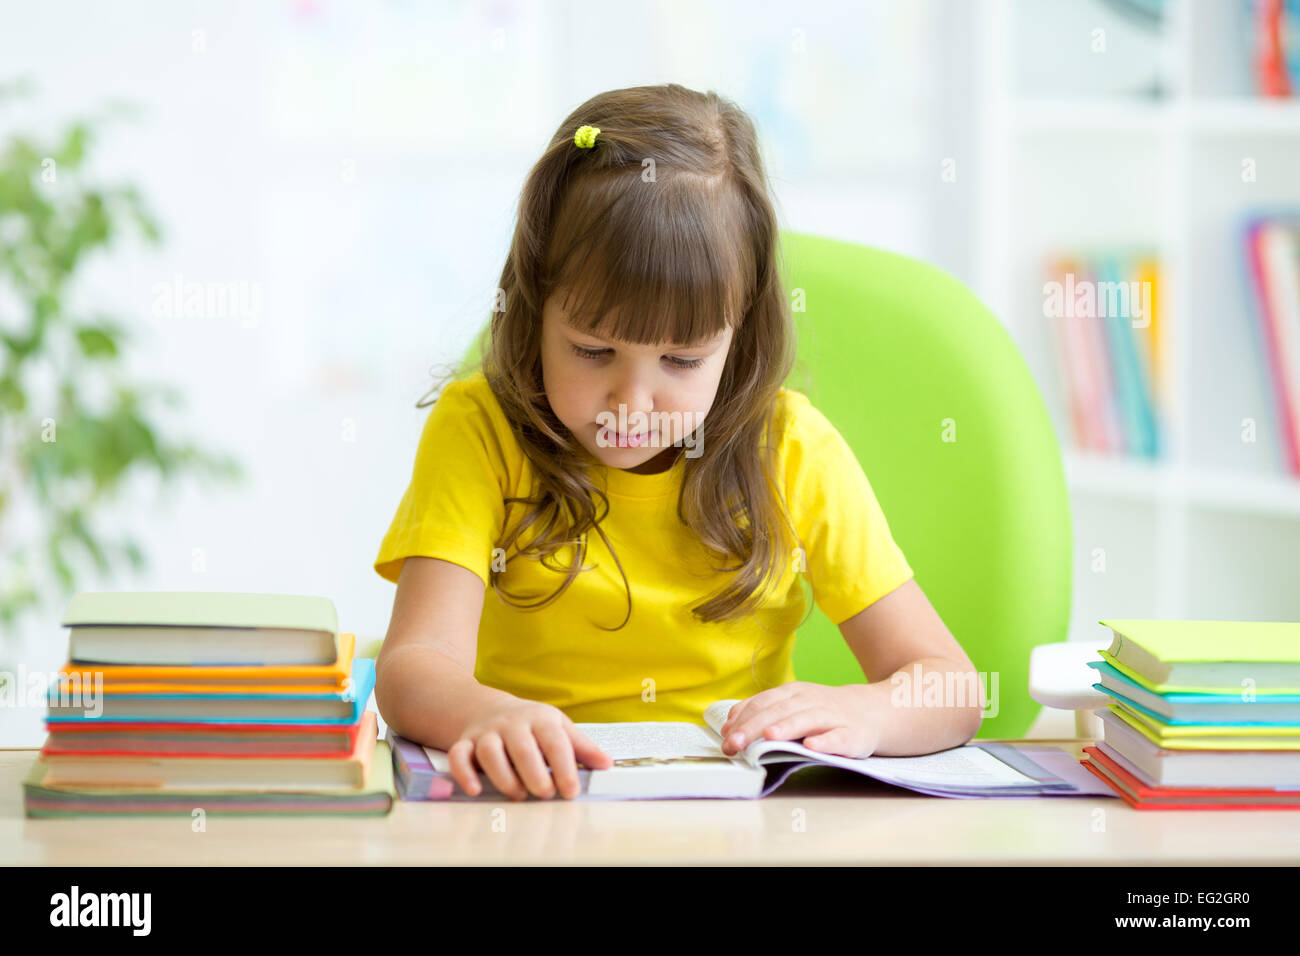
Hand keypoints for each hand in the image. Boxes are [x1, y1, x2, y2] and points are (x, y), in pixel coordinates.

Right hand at [447, 698, 612, 800]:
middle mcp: (512, 723)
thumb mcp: (559, 728)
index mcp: (540, 719)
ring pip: (490, 751)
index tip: (572, 791)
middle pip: (522, 747)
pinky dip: (464, 773)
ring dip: (503, 776)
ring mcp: (486, 732)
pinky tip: (475, 790)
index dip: (564, 767)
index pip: (554, 741)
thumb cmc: (533, 725)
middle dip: (534, 773)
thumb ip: (582, 747)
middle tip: (545, 794)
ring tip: (518, 795)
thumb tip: (607, 764)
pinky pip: (459, 755)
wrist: (490, 708)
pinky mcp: (465, 742)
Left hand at [718, 682, 880, 758]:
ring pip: (806, 720)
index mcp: (793, 693)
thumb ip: (763, 711)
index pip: (762, 703)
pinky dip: (825, 741)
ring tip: (768, 737)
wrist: (871, 711)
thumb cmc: (822, 711)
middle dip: (753, 728)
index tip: (725, 737)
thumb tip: (731, 723)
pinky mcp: (852, 734)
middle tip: (734, 744)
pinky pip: (837, 738)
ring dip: (787, 728)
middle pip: (778, 712)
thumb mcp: (792, 704)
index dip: (742, 720)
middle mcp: (810, 701)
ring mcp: (832, 717)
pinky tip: (812, 746)